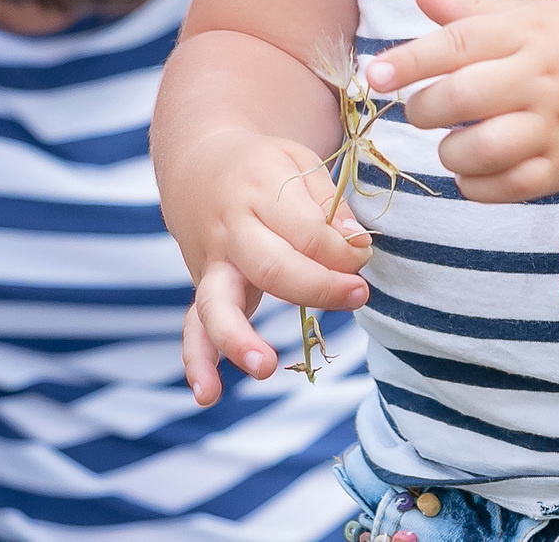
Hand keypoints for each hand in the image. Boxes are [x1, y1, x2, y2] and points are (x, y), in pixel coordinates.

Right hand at [166, 128, 371, 404]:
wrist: (200, 163)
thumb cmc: (264, 169)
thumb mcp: (298, 165)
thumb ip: (328, 206)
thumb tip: (357, 246)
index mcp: (259, 191)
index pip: (309, 231)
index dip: (345, 251)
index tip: (365, 255)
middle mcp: (231, 230)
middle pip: (272, 267)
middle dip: (319, 287)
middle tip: (359, 295)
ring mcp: (212, 264)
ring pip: (217, 303)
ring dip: (238, 338)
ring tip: (264, 367)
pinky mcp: (203, 288)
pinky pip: (193, 327)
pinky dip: (197, 362)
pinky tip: (206, 395)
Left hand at [364, 0, 558, 201]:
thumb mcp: (530, 12)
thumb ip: (471, 10)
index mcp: (525, 33)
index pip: (458, 45)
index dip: (410, 61)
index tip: (375, 75)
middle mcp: (539, 79)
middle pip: (465, 98)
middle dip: (425, 110)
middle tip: (419, 112)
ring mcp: (555, 126)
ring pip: (487, 149)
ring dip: (452, 153)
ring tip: (450, 145)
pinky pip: (514, 187)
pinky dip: (479, 187)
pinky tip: (471, 174)